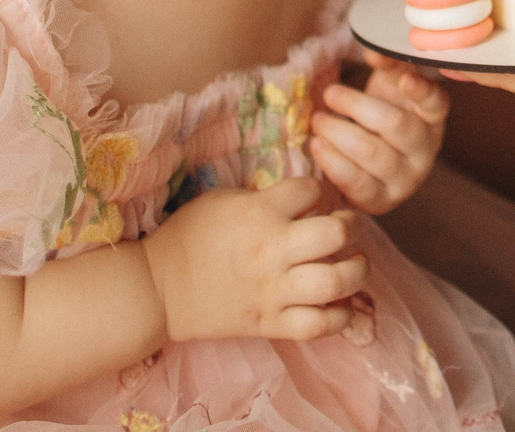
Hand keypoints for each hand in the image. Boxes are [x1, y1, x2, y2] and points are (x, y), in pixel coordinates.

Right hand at [138, 176, 365, 342]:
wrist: (158, 289)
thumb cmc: (188, 236)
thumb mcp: (223, 199)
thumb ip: (264, 197)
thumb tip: (302, 199)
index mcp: (259, 212)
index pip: (311, 190)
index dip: (318, 190)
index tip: (314, 198)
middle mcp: (273, 250)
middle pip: (336, 234)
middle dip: (352, 226)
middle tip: (348, 227)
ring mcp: (273, 291)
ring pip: (335, 281)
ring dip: (357, 270)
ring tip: (356, 263)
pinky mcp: (270, 324)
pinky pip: (318, 325)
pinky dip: (339, 316)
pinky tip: (341, 304)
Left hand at [313, 50, 448, 214]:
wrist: (369, 162)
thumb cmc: (381, 114)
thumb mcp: (388, 85)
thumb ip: (386, 65)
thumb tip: (374, 54)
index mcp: (431, 117)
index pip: (435, 103)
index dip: (421, 91)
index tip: (404, 80)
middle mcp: (425, 150)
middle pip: (394, 124)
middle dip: (356, 106)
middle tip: (330, 93)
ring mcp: (406, 179)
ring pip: (372, 153)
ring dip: (338, 132)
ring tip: (317, 120)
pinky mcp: (382, 201)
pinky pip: (356, 183)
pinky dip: (332, 161)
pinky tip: (316, 144)